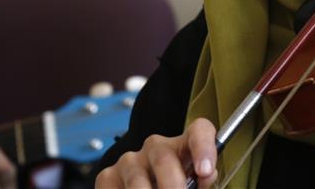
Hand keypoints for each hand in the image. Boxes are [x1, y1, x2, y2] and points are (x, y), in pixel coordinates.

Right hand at [95, 118, 217, 188]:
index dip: (203, 148)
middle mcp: (156, 147)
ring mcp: (130, 160)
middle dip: (173, 186)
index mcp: (183, 146)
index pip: (199, 131)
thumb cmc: (172, 188)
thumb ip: (200, 181)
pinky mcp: (108, 176)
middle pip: (164, 158)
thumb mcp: (190, 185)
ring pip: (138, 180)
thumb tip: (206, 176)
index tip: (205, 171)